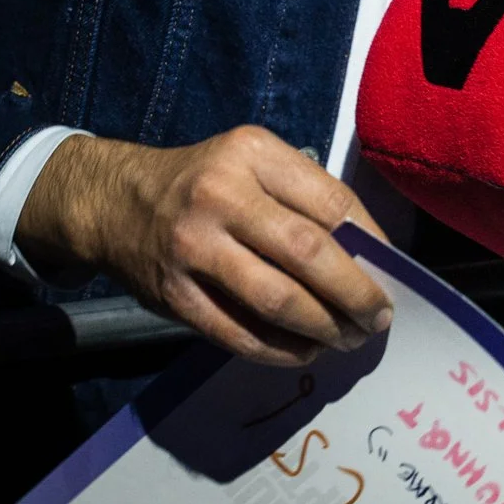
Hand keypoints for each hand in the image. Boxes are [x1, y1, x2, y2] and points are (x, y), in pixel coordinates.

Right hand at [18, 127, 391, 366]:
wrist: (113, 202)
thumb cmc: (203, 182)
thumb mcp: (251, 163)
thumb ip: (302, 198)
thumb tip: (369, 258)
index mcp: (252, 153)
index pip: (332, 202)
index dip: (371, 244)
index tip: (391, 272)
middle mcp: (221, 195)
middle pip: (309, 253)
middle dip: (356, 294)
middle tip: (379, 318)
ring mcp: (193, 247)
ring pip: (277, 300)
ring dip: (324, 328)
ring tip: (348, 339)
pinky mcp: (173, 294)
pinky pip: (238, 333)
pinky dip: (280, 350)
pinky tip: (305, 351)